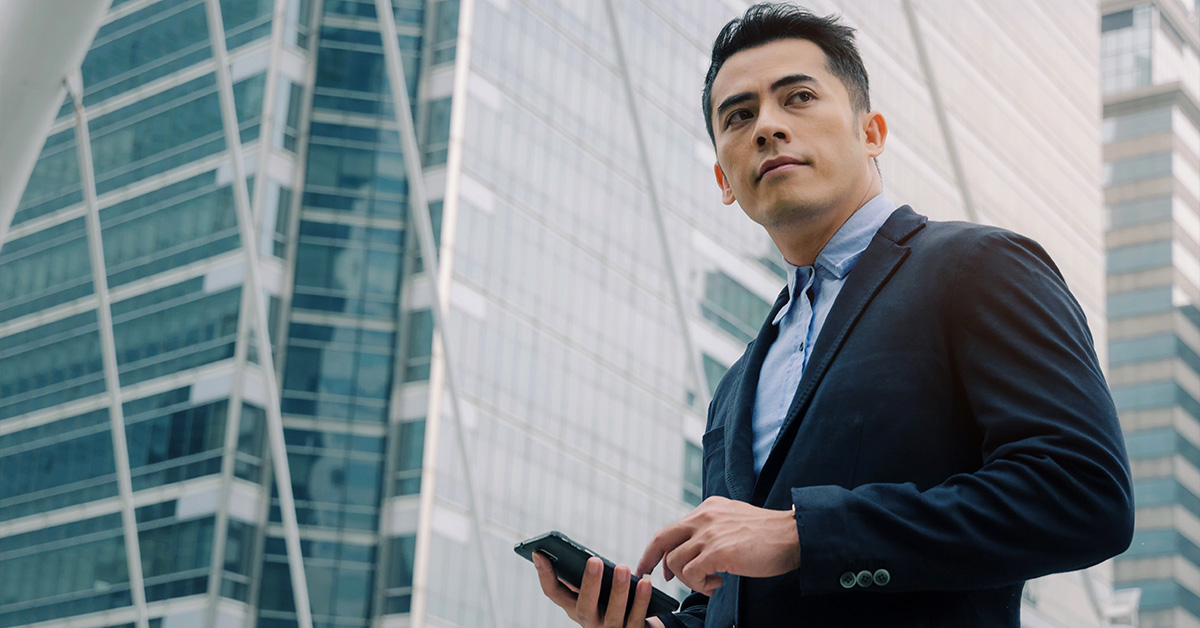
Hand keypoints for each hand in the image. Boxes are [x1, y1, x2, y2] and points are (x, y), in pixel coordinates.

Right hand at [533, 553, 658, 626]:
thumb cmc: (612, 601)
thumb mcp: (597, 591)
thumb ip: (590, 576)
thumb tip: (584, 552)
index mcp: (575, 608)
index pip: (553, 593)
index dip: (544, 575)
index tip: (539, 553)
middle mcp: (589, 623)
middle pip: (584, 607)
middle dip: (589, 583)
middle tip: (595, 560)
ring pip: (613, 614)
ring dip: (618, 590)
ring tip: (623, 568)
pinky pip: (637, 617)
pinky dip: (641, 600)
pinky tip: (644, 583)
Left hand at [635, 495, 800, 595]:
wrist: (794, 535)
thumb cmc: (770, 534)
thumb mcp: (735, 519)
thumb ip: (714, 528)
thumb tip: (696, 549)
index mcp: (708, 508)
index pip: (672, 528)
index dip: (657, 548)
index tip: (651, 563)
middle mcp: (704, 517)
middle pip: (662, 539)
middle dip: (650, 560)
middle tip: (654, 577)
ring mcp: (709, 534)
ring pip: (675, 562)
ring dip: (689, 580)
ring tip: (711, 582)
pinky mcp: (718, 552)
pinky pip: (691, 574)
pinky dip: (700, 585)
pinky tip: (718, 583)